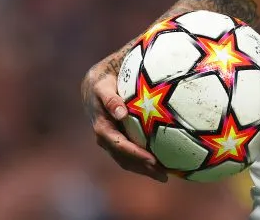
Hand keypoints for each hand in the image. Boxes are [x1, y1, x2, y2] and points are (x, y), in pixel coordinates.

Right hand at [82, 63, 167, 182]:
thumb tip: (121, 113)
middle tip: (164, 175)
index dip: (136, 155)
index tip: (152, 160)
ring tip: (165, 175)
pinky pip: (132, 154)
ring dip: (145, 170)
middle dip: (143, 168)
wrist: (94, 86)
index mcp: (102, 129)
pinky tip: (161, 162)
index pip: (120, 146)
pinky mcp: (119, 140)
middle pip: (126, 159)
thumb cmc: (102, 84)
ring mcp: (112, 142)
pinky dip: (144, 161)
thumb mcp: (103, 87)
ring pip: (128, 161)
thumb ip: (111, 99)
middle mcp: (107, 139)